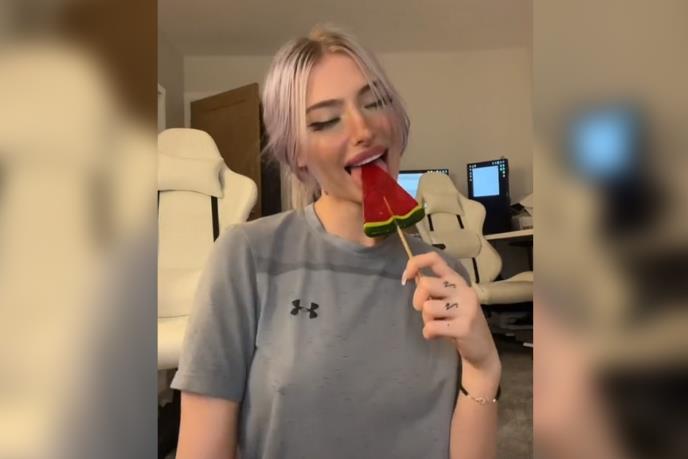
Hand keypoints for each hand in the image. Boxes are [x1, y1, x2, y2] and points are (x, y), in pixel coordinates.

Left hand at [402, 252, 500, 377]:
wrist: (482, 349)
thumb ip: (433, 288)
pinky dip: (429, 334)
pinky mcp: (464, 326)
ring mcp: (466, 307)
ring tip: (438, 325)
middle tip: (426, 312)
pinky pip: (432, 327)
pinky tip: (439, 336)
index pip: (434, 259)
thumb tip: (411, 275)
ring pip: (427, 308)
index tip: (406, 277)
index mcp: (456, 280)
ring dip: (426, 320)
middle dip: (417, 300)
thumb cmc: (459, 321)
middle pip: (426, 284)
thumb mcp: (448, 300)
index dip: (415, 263)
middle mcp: (463, 290)